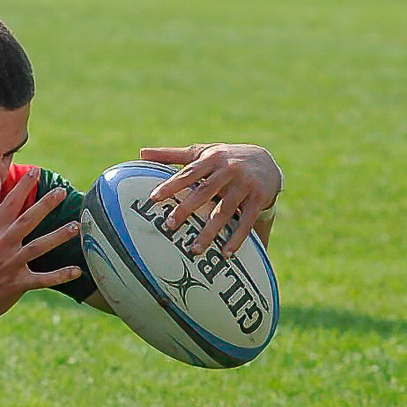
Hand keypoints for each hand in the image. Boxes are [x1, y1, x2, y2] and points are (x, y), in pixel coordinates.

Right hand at [0, 170, 82, 339]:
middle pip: (26, 221)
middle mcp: (1, 246)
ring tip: (75, 226)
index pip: (8, 205)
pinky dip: (60, 275)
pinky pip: (42, 279)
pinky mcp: (17, 284)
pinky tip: (76, 271)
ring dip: (58, 236)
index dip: (22, 188)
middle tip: (61, 192)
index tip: (36, 172)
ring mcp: (10, 265)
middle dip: (44, 205)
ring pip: (38, 247)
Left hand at [142, 144, 282, 255]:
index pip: (188, 173)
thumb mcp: (201, 152)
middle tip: (170, 225)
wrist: (266, 160)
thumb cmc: (224, 158)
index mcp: (211, 159)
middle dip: (187, 209)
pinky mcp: (259, 198)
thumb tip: (140, 153)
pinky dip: (237, 238)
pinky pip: (247, 221)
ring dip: (210, 231)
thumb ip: (171, 155)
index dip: (171, 185)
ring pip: (224, 211)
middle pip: (205, 192)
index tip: (154, 198)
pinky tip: (225, 253)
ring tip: (195, 249)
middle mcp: (228, 170)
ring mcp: (245, 185)